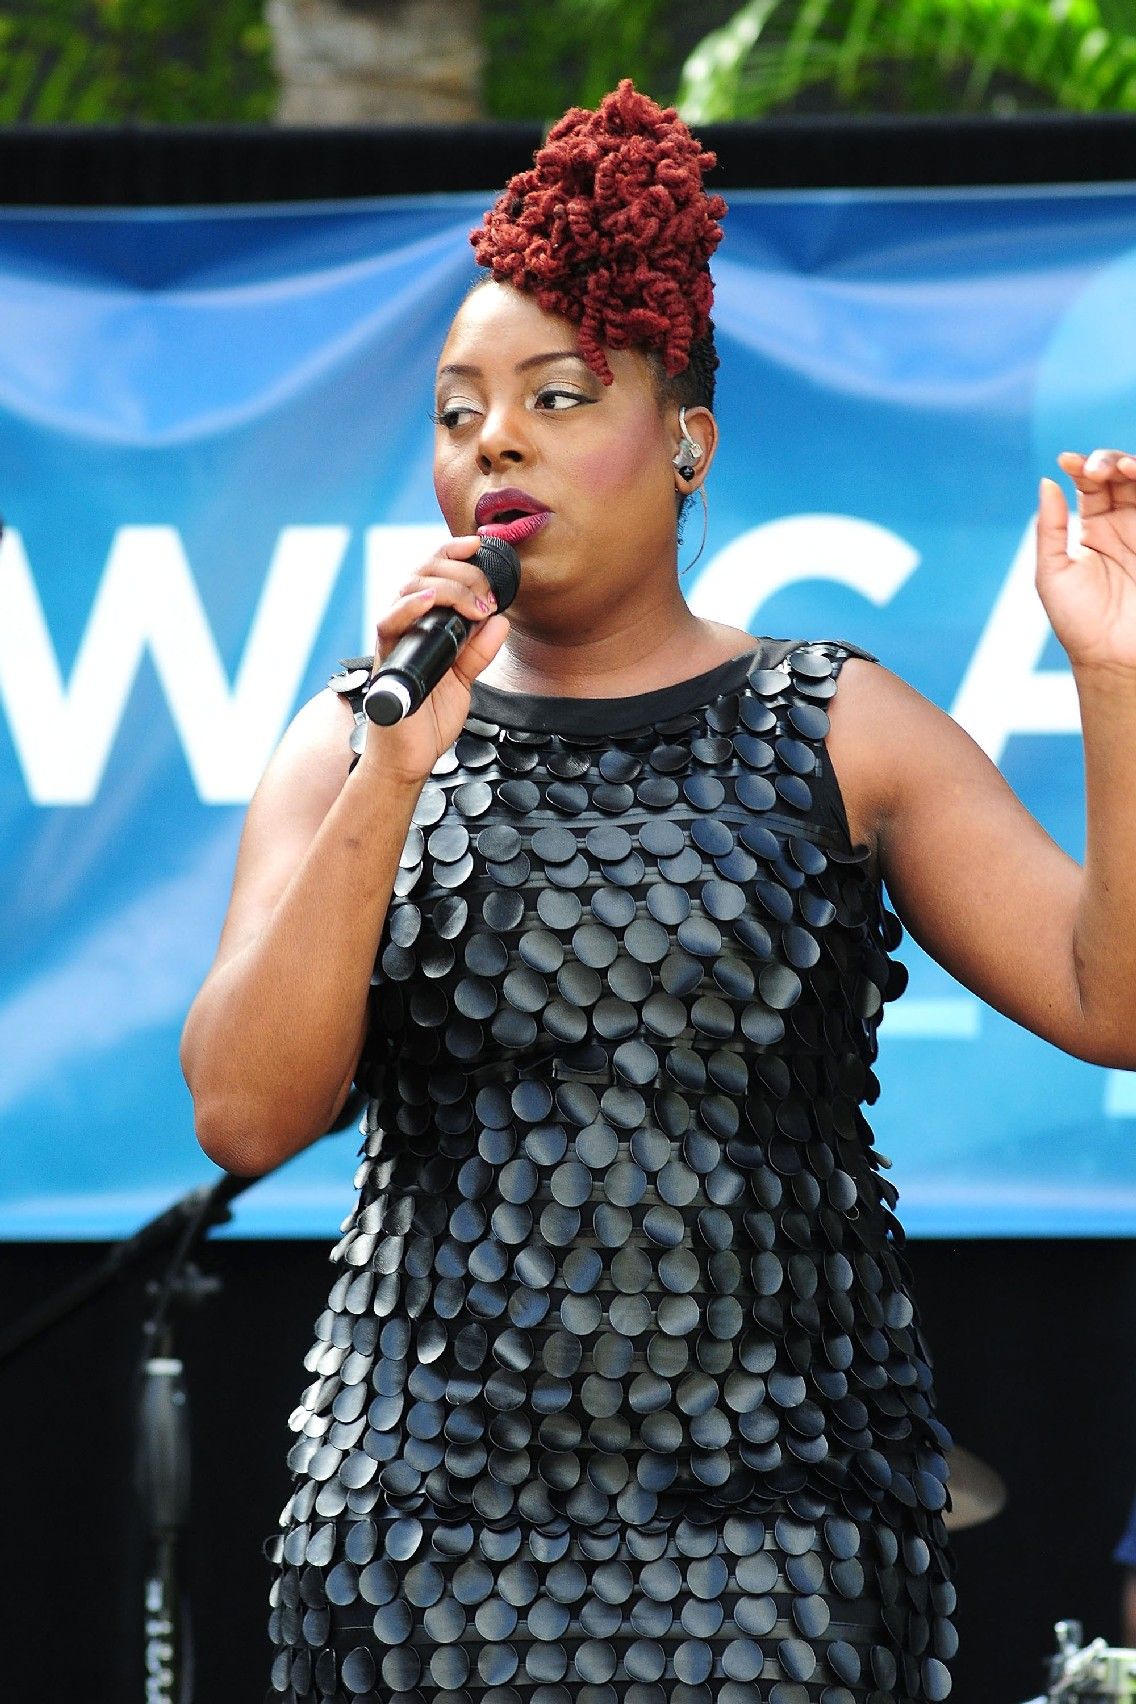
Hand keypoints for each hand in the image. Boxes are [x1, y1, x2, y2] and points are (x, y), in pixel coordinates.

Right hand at [356, 535, 508, 786]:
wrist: (409, 759)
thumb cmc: (428, 720)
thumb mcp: (464, 681)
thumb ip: (478, 651)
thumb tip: (500, 621)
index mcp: (423, 626)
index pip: (433, 574)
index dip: (452, 553)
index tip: (480, 545)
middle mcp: (405, 626)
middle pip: (421, 573)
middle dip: (459, 570)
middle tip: (488, 591)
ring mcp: (394, 641)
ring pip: (408, 589)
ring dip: (446, 586)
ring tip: (474, 601)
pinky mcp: (386, 661)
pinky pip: (388, 625)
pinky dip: (409, 608)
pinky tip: (430, 601)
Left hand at [1036, 448, 1135, 673]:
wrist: (1115, 658)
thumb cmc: (1079, 622)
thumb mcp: (1052, 573)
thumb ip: (1050, 528)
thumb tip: (1047, 482)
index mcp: (1093, 530)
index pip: (1090, 485)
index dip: (1081, 467)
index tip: (1067, 462)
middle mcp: (1123, 525)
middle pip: (1121, 476)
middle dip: (1108, 462)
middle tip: (1096, 470)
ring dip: (1132, 467)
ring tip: (1120, 469)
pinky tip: (1135, 476)